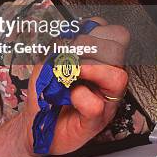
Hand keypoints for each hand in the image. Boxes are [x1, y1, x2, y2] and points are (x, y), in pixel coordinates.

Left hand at [23, 17, 129, 155]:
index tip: (75, 38)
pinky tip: (70, 96)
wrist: (37, 127)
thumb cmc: (45, 96)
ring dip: (89, 68)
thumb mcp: (46, 65)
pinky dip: (79, 97)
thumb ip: (55, 49)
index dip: (96, 29)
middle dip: (91, 45)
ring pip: (118, 75)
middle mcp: (106, 78)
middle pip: (118, 48)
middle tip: (71, 56)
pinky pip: (96, 104)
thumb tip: (64, 40)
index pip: (114, 34)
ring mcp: (105, 99)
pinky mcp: (97, 120)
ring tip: (71, 74)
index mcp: (98, 61)